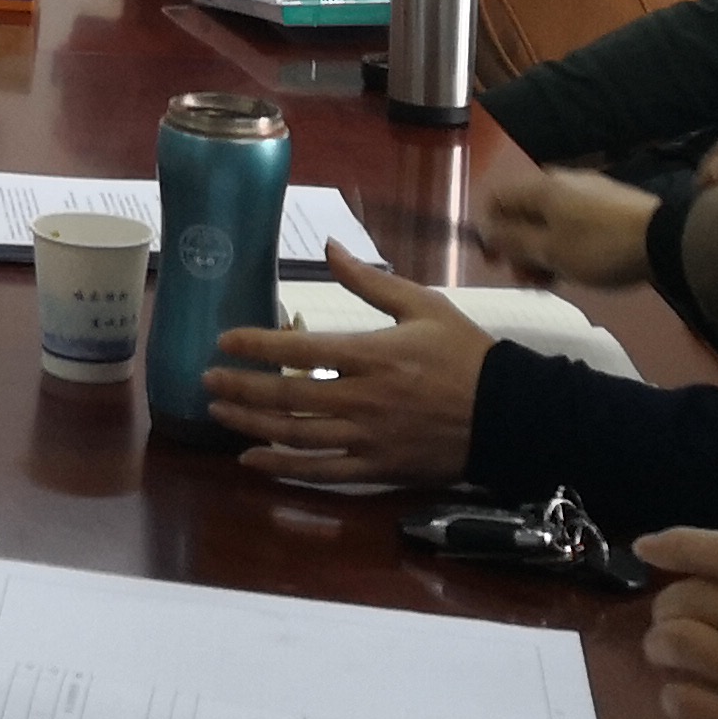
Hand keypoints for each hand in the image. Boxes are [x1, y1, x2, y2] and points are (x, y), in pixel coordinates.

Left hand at [201, 247, 488, 484]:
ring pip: (296, 436)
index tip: (222, 340)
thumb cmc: (466, 354)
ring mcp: (368, 438)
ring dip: (250, 426)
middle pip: (286, 397)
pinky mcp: (378, 468)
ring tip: (218, 415)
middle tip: (206, 380)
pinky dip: (282, 468)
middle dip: (240, 389)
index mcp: (371, 354)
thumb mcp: (422, 305)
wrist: (511, 414)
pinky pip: (321, 472)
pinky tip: (251, 462)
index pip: (298, 350)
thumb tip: (329, 246)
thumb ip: (369, 281)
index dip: (255, 346)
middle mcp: (362, 399)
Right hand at [479, 168, 659, 288]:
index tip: (495, 262)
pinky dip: (564, 243)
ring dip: (540, 249)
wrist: (665, 240)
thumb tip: (483, 230)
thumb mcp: (549, 251)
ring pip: (547, 220)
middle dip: (517, 247)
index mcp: (538, 188)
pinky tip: (575, 267)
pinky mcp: (607, 203)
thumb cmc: (599, 247)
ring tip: (552, 280)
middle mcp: (557, 181)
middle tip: (527, 279)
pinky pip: (571, 222)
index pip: (494, 199)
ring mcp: (585, 190)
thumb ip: (511, 240)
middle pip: (521, 212)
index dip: (487, 230)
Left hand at [635, 529, 717, 718]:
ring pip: (683, 646)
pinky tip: (682, 698)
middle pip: (698, 598)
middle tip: (667, 615)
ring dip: (660, 644)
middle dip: (668, 602)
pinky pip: (691, 706)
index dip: (684, 542)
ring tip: (665, 651)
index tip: (648, 545)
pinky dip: (675, 697)